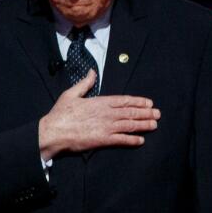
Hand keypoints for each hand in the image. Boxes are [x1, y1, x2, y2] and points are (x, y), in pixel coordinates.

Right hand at [38, 70, 159, 158]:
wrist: (53, 132)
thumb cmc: (60, 114)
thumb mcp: (70, 94)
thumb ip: (84, 83)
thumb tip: (92, 72)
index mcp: (100, 102)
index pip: (124, 100)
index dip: (138, 101)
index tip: (149, 103)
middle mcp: (106, 113)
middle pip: (131, 112)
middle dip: (146, 113)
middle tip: (157, 114)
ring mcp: (106, 127)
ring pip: (130, 125)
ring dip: (144, 125)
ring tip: (154, 125)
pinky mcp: (103, 140)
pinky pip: (122, 139)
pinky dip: (132, 140)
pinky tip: (141, 140)